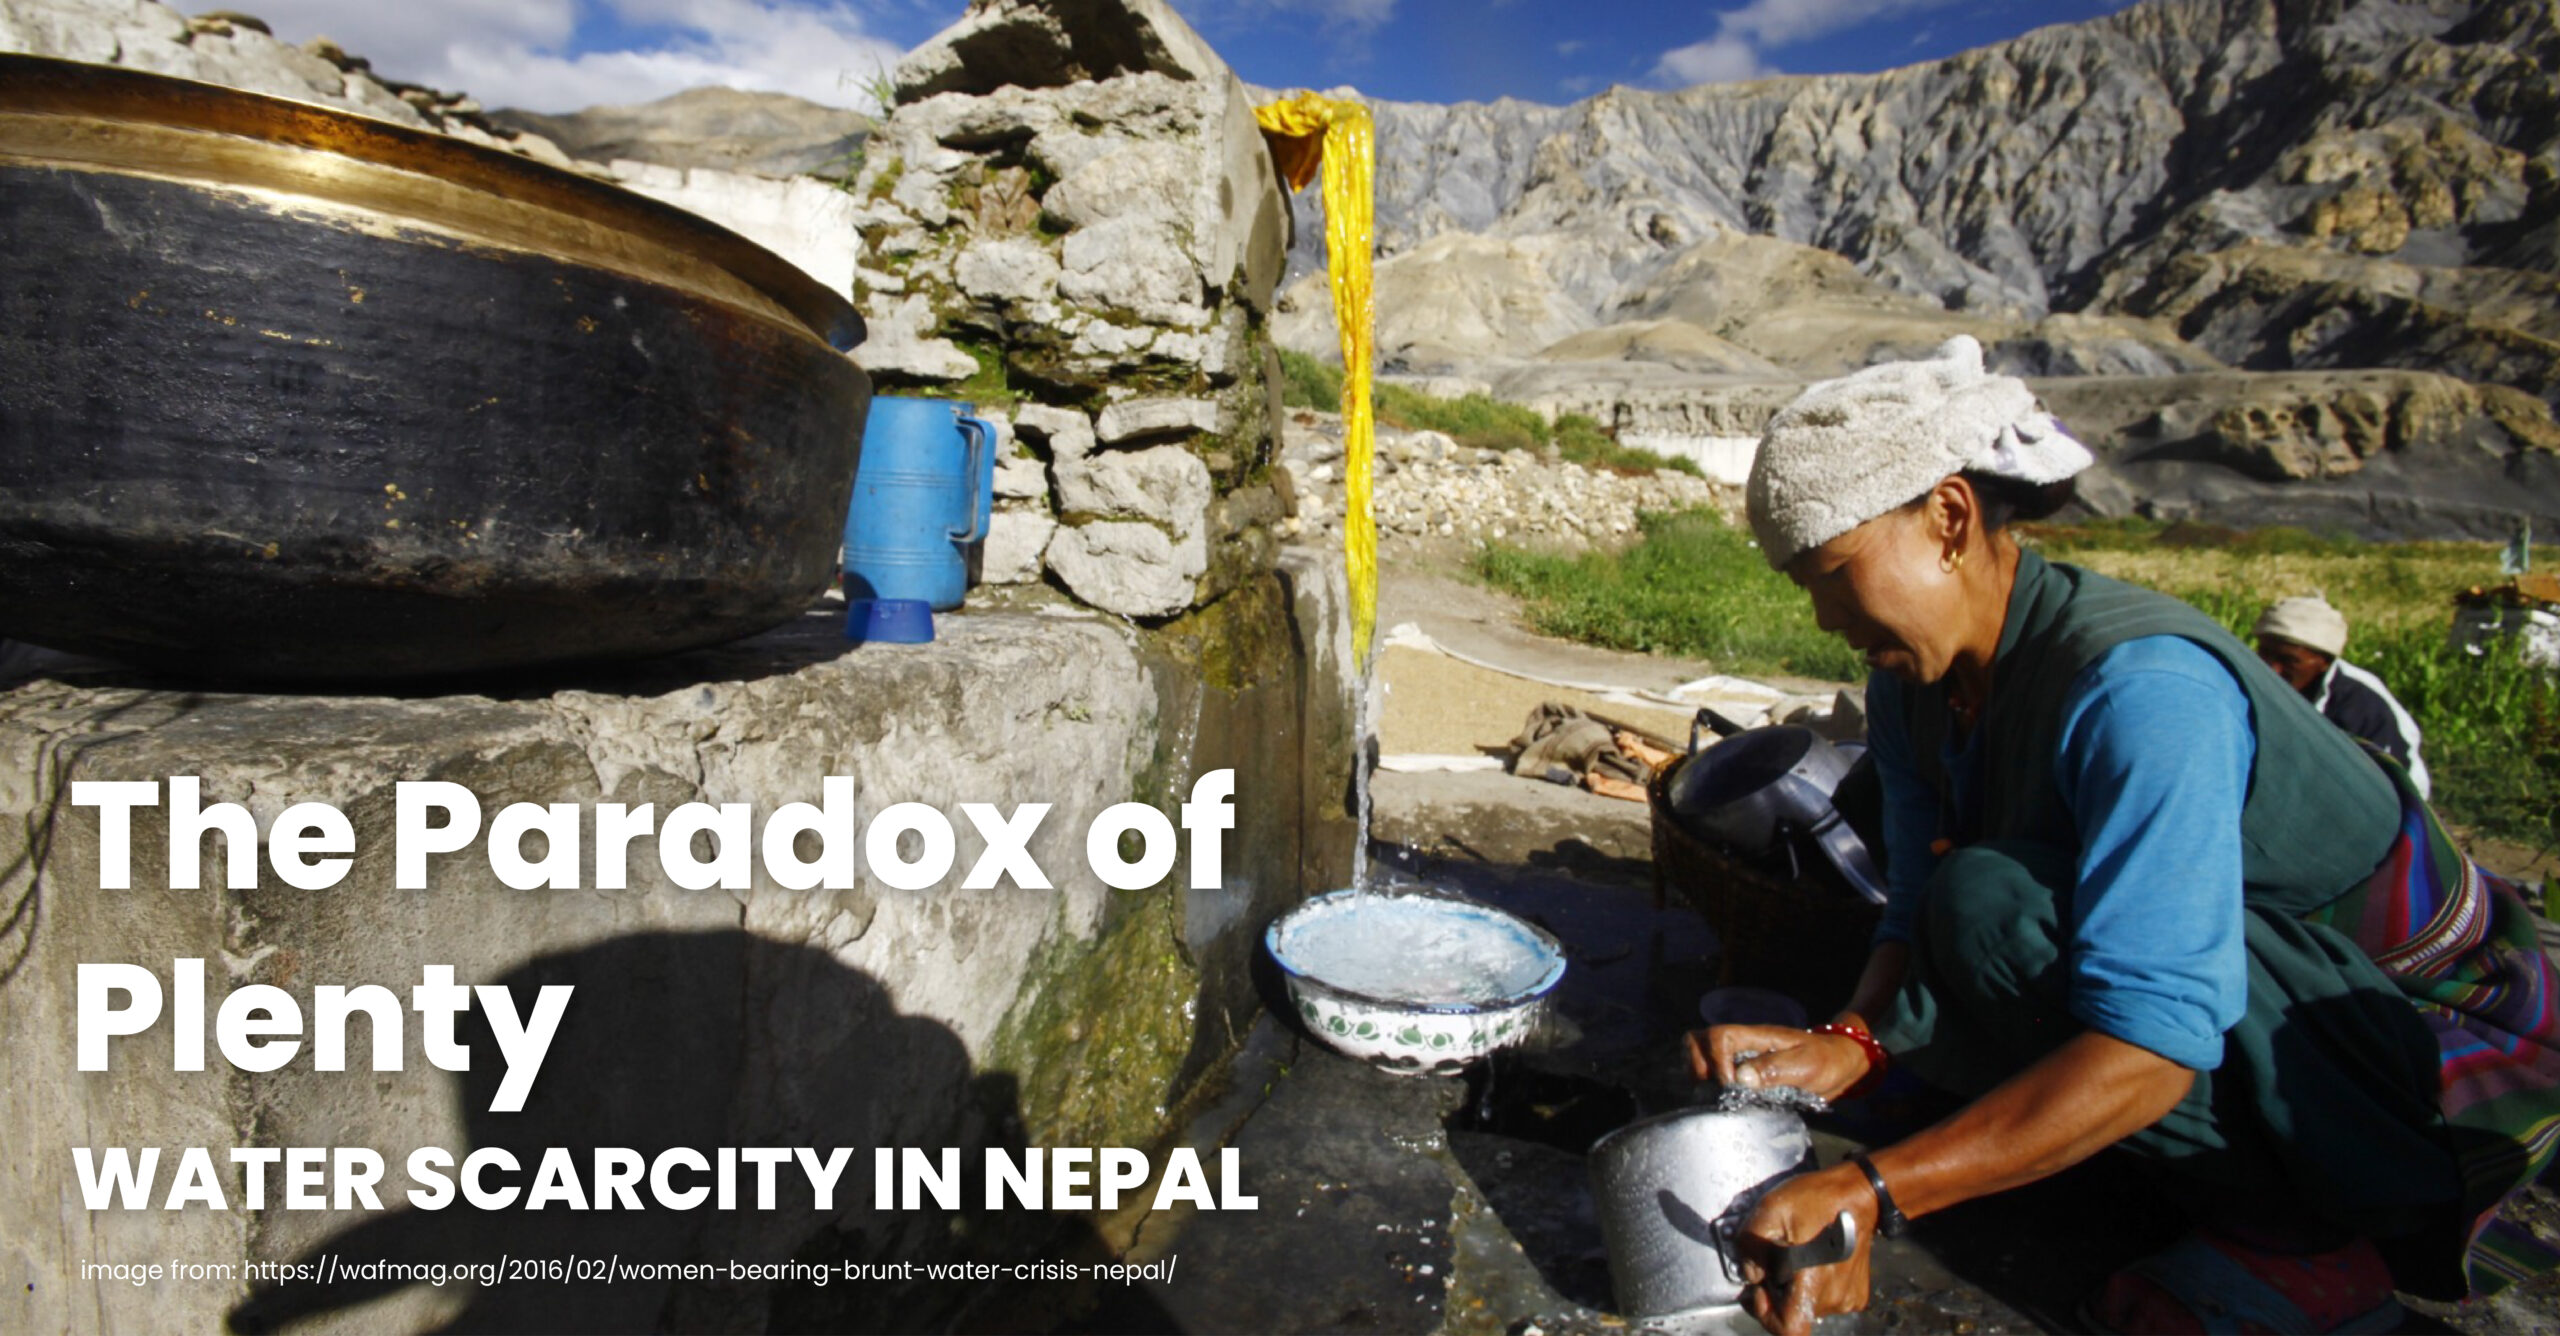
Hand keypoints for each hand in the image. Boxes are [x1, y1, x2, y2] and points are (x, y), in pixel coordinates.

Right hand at [1686, 1025, 1874, 1100]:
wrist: (1836, 1061)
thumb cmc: (1825, 1061)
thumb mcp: (1808, 1066)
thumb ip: (1776, 1069)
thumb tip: (1741, 1078)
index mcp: (1757, 1037)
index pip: (1720, 1036)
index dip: (1717, 1062)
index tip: (1730, 1086)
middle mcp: (1742, 1043)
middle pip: (1698, 1039)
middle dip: (1697, 1065)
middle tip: (1714, 1089)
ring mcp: (1738, 1054)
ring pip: (1697, 1050)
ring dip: (1697, 1072)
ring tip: (1712, 1093)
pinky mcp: (1738, 1068)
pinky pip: (1709, 1067)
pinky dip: (1705, 1081)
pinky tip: (1718, 1096)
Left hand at [1735, 1165, 1877, 1335]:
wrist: (1859, 1193)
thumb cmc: (1819, 1199)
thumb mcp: (1770, 1210)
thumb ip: (1750, 1246)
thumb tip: (1750, 1273)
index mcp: (1814, 1280)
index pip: (1788, 1328)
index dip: (1766, 1315)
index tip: (1760, 1290)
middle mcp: (1834, 1295)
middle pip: (1793, 1313)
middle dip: (1775, 1291)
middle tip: (1772, 1260)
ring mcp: (1847, 1296)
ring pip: (1808, 1305)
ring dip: (1794, 1286)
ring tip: (1793, 1253)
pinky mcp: (1855, 1293)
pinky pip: (1825, 1299)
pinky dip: (1812, 1284)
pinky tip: (1810, 1258)